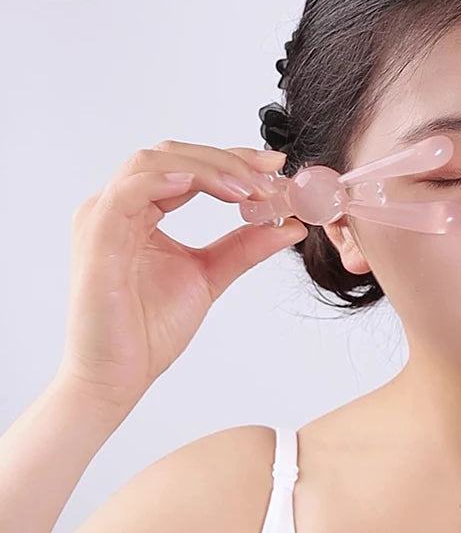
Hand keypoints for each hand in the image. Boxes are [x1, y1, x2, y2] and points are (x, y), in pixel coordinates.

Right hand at [56, 140, 307, 411]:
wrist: (117, 378)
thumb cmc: (148, 329)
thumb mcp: (210, 275)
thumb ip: (245, 246)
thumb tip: (290, 225)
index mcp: (141, 210)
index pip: (188, 164)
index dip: (233, 158)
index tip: (274, 165)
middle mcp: (119, 206)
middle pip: (173, 154)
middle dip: (227, 159)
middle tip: (269, 175)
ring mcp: (103, 218)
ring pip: (154, 163)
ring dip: (208, 169)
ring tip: (248, 190)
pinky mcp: (97, 238)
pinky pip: (128, 193)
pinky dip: (167, 181)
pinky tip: (201, 186)